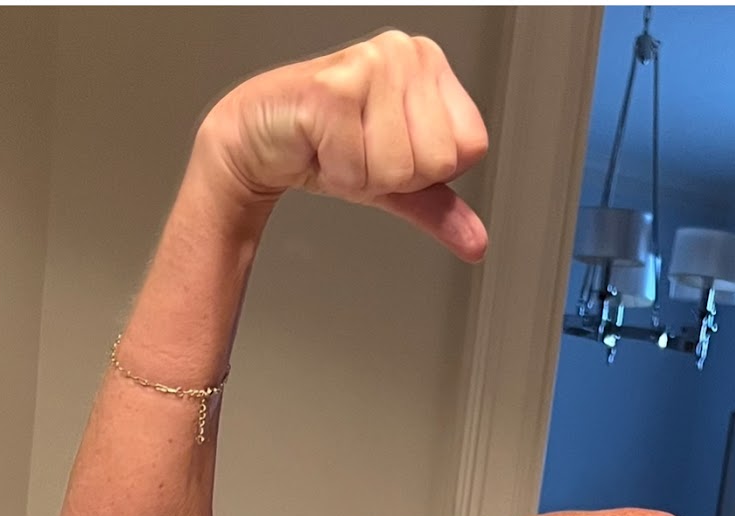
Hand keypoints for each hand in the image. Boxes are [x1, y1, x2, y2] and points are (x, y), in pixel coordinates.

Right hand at [196, 30, 489, 262]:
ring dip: (361, 175)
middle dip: (393, 175)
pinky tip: (318, 147)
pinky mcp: (334, 88)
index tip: (389, 150)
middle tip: (359, 150)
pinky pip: (360, 167)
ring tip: (338, 148)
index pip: (469, 148)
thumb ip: (438, 207)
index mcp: (430, 65)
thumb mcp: (394, 179)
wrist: (257, 139)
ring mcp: (370, 64)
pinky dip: (337, 173)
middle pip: (439, 161)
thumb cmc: (324, 145)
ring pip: (400, 168)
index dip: (427, 169)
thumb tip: (477, 243)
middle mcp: (405, 52)